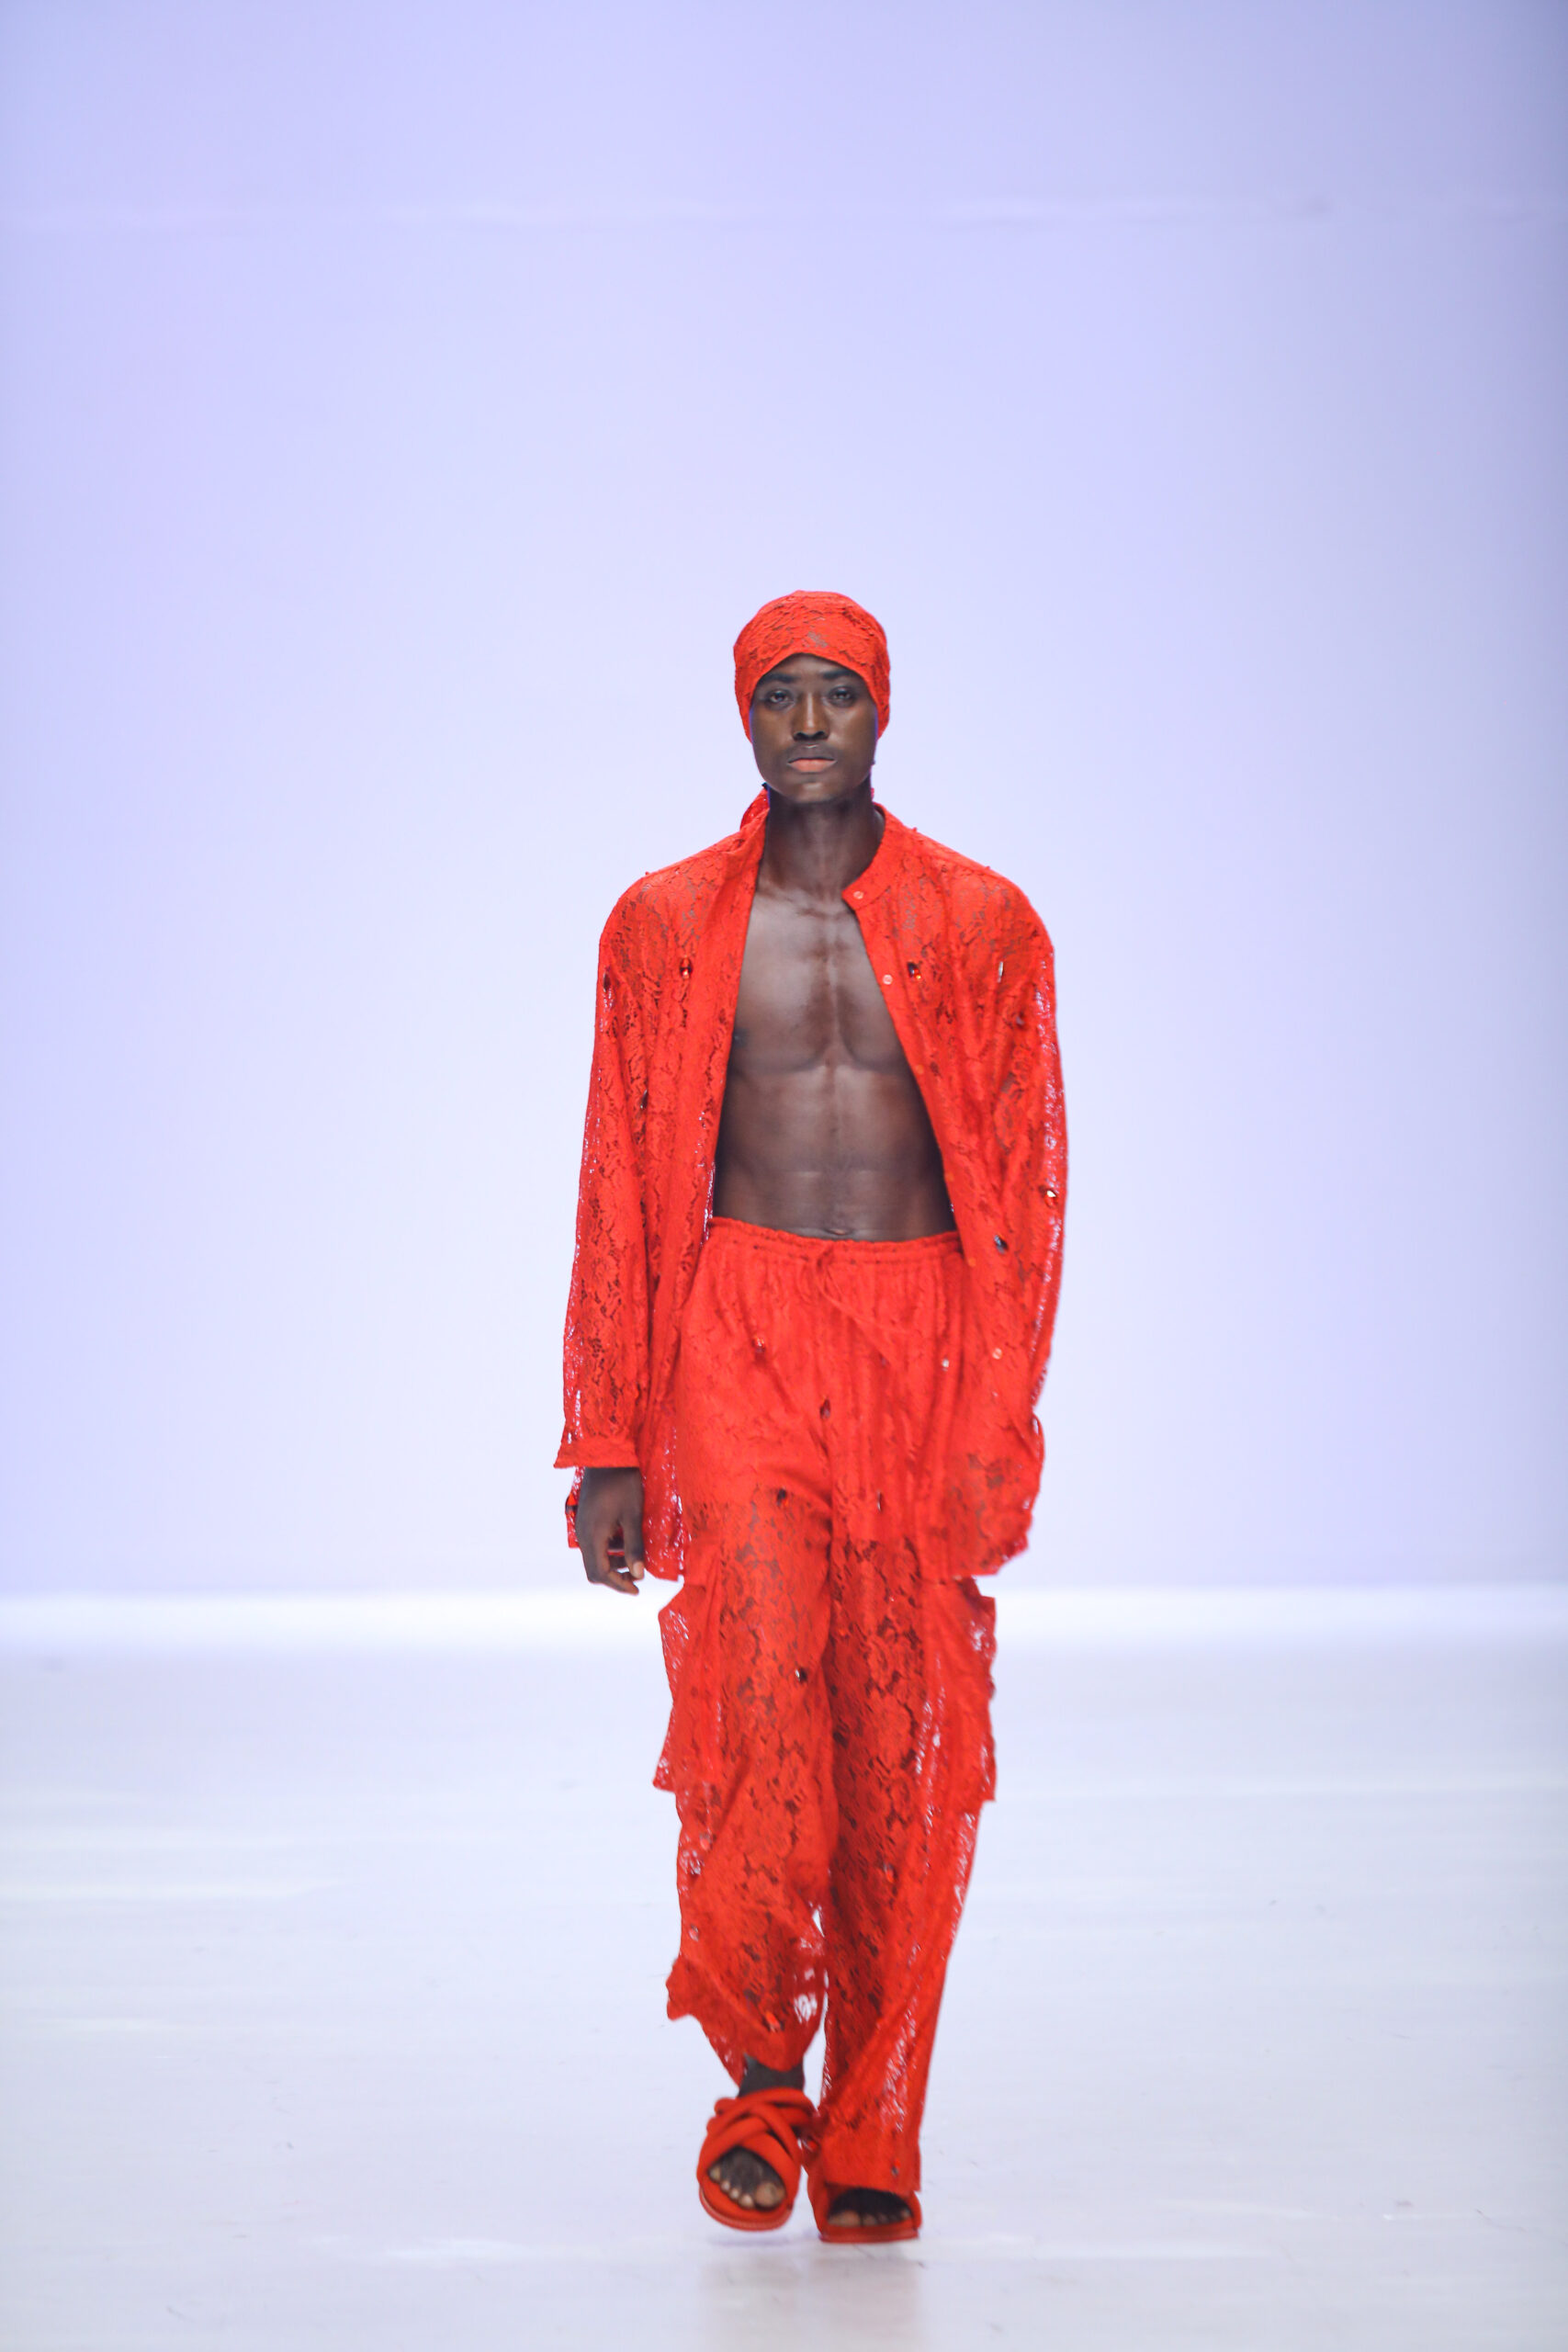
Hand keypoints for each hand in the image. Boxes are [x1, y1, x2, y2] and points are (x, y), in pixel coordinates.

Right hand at [576, 1466, 645, 1594]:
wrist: (606, 1455)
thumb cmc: (623, 1483)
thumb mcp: (633, 1516)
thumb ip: (635, 1546)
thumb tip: (639, 1574)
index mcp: (592, 1536)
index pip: (601, 1573)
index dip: (619, 1585)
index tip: (637, 1589)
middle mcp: (583, 1534)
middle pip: (594, 1569)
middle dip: (615, 1577)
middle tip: (637, 1577)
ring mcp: (583, 1526)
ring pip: (594, 1556)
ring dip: (613, 1562)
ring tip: (636, 1558)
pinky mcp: (586, 1519)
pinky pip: (595, 1543)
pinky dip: (609, 1549)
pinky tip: (626, 1540)